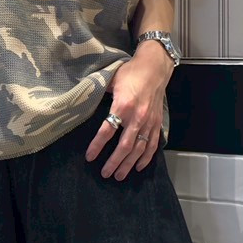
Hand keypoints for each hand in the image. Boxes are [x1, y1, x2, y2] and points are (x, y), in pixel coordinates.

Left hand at [84, 51, 168, 179]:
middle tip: (105, 174)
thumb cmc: (131, 73)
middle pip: (124, 146)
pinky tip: (139, 167)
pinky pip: (152, 144)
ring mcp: (149, 122)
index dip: (97, 146)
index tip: (89, 157)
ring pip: (138, 149)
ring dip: (128, 164)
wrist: (155, 67)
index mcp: (123, 106)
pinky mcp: (157, 123)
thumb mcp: (112, 81)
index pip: (107, 131)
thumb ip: (101, 96)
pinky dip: (146, 158)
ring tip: (119, 175)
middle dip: (114, 162)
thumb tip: (85, 103)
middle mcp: (137, 117)